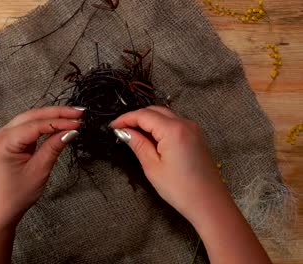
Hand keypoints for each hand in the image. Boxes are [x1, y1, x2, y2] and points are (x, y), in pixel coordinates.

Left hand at [0, 106, 83, 227]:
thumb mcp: (39, 170)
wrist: (2, 207)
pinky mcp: (10, 139)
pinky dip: (45, 124)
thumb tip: (70, 131)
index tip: (77, 122)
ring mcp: (4, 136)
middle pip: (33, 116)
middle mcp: (0, 134)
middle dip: (57, 113)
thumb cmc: (16, 194)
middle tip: (78, 113)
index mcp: (4, 142)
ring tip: (72, 116)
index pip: (36, 125)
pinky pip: (29, 126)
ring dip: (52, 116)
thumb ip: (53, 147)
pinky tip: (59, 123)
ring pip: (31, 118)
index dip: (59, 122)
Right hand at [111, 106, 270, 263]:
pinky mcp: (197, 137)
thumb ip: (138, 144)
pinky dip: (160, 126)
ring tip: (133, 134)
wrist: (210, 204)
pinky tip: (151, 138)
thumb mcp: (152, 167)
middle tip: (121, 130)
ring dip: (148, 120)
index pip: (144, 115)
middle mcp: (185, 123)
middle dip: (136, 117)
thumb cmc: (180, 189)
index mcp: (173, 130)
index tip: (112, 127)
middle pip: (155, 111)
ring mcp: (194, 129)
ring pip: (166, 115)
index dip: (125, 119)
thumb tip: (124, 132)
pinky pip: (175, 123)